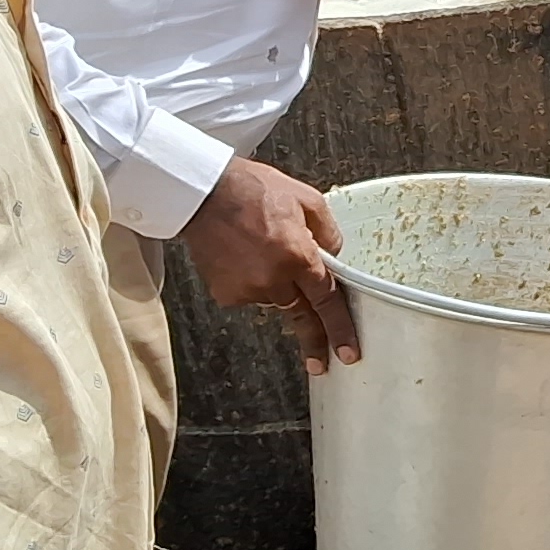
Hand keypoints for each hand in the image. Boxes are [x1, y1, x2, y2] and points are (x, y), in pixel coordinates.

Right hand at [180, 157, 354, 367]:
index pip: (327, 302)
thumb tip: (336, 254)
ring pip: (276, 299)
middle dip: (314, 340)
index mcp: (298, 256)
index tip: (347, 351)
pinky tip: (247, 257)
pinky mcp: (226, 294)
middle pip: (302, 315)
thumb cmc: (250, 190)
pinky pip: (251, 295)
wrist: (203, 194)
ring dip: (278, 285)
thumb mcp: (307, 199)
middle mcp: (274, 278)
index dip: (340, 330)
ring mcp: (248, 289)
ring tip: (264, 251)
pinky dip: (254, 282)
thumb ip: (329, 231)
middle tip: (320, 359)